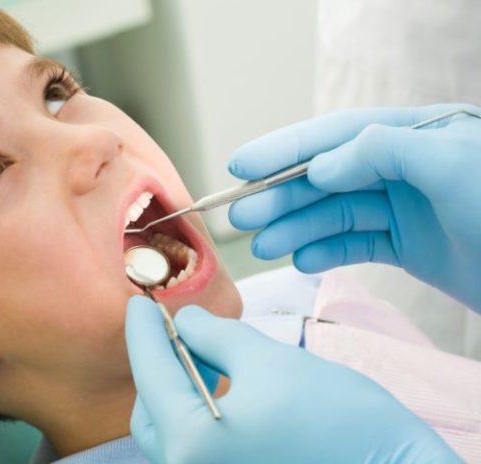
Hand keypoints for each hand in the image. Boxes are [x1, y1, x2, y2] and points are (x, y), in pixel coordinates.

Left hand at [125, 296, 459, 463]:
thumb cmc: (338, 417)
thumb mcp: (268, 360)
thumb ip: (215, 336)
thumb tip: (186, 322)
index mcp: (191, 442)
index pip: (150, 375)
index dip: (142, 333)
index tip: (138, 303)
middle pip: (151, 409)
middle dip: (156, 363)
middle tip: (171, 326)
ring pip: (170, 430)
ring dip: (176, 386)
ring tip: (200, 349)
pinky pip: (194, 444)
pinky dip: (195, 410)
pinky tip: (216, 382)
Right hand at [228, 104, 480, 310]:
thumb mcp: (451, 161)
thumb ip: (382, 149)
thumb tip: (322, 165)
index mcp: (415, 134)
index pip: (336, 134)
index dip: (285, 148)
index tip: (241, 165)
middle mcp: (405, 167)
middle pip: (328, 177)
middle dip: (282, 195)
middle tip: (240, 216)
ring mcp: (407, 208)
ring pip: (336, 213)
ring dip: (297, 228)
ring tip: (264, 246)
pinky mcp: (411, 246)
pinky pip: (357, 244)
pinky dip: (327, 251)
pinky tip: (304, 259)